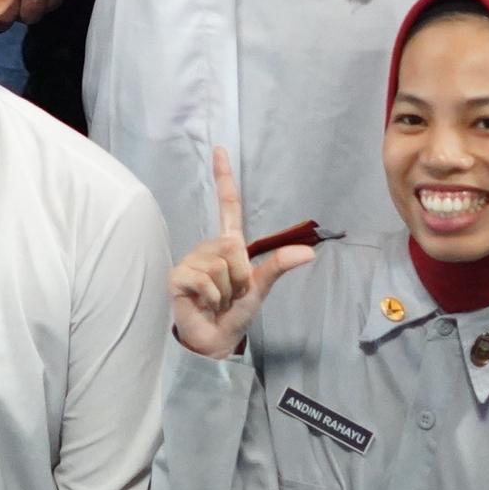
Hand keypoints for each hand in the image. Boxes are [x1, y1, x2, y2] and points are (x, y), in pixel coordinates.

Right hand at [169, 147, 312, 359]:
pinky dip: (212, 298)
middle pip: (232, 245)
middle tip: (232, 293)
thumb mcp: (261, 287)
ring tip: (218, 300)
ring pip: (221, 265)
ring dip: (227, 291)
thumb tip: (310, 252)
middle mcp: (208, 247)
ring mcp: (191, 260)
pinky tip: (204, 304)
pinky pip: (205, 279)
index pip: (227, 204)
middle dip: (240, 276)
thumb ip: (279, 265)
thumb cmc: (236, 312)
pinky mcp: (178, 276)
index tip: (220, 149)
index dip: (224, 177)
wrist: (216, 340)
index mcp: (228, 245)